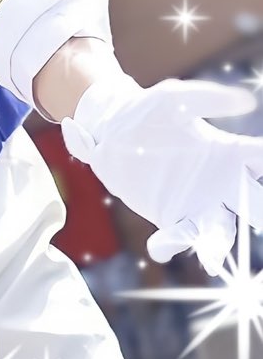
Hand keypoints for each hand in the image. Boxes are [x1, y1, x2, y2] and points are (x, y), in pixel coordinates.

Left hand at [62, 72, 262, 275]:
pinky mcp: (170, 219)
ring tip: (212, 259)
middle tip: (257, 222)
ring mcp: (199, 205)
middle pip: (253, 205)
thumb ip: (209, 99)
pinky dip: (170, 246)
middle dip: (258, 216)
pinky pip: (177, 239)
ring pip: (218, 231)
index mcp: (233, 154)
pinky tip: (158, 246)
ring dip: (218, 245)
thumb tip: (248, 101)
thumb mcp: (176, 98)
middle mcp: (223, 184)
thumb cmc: (149, 109)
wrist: (110, 131)